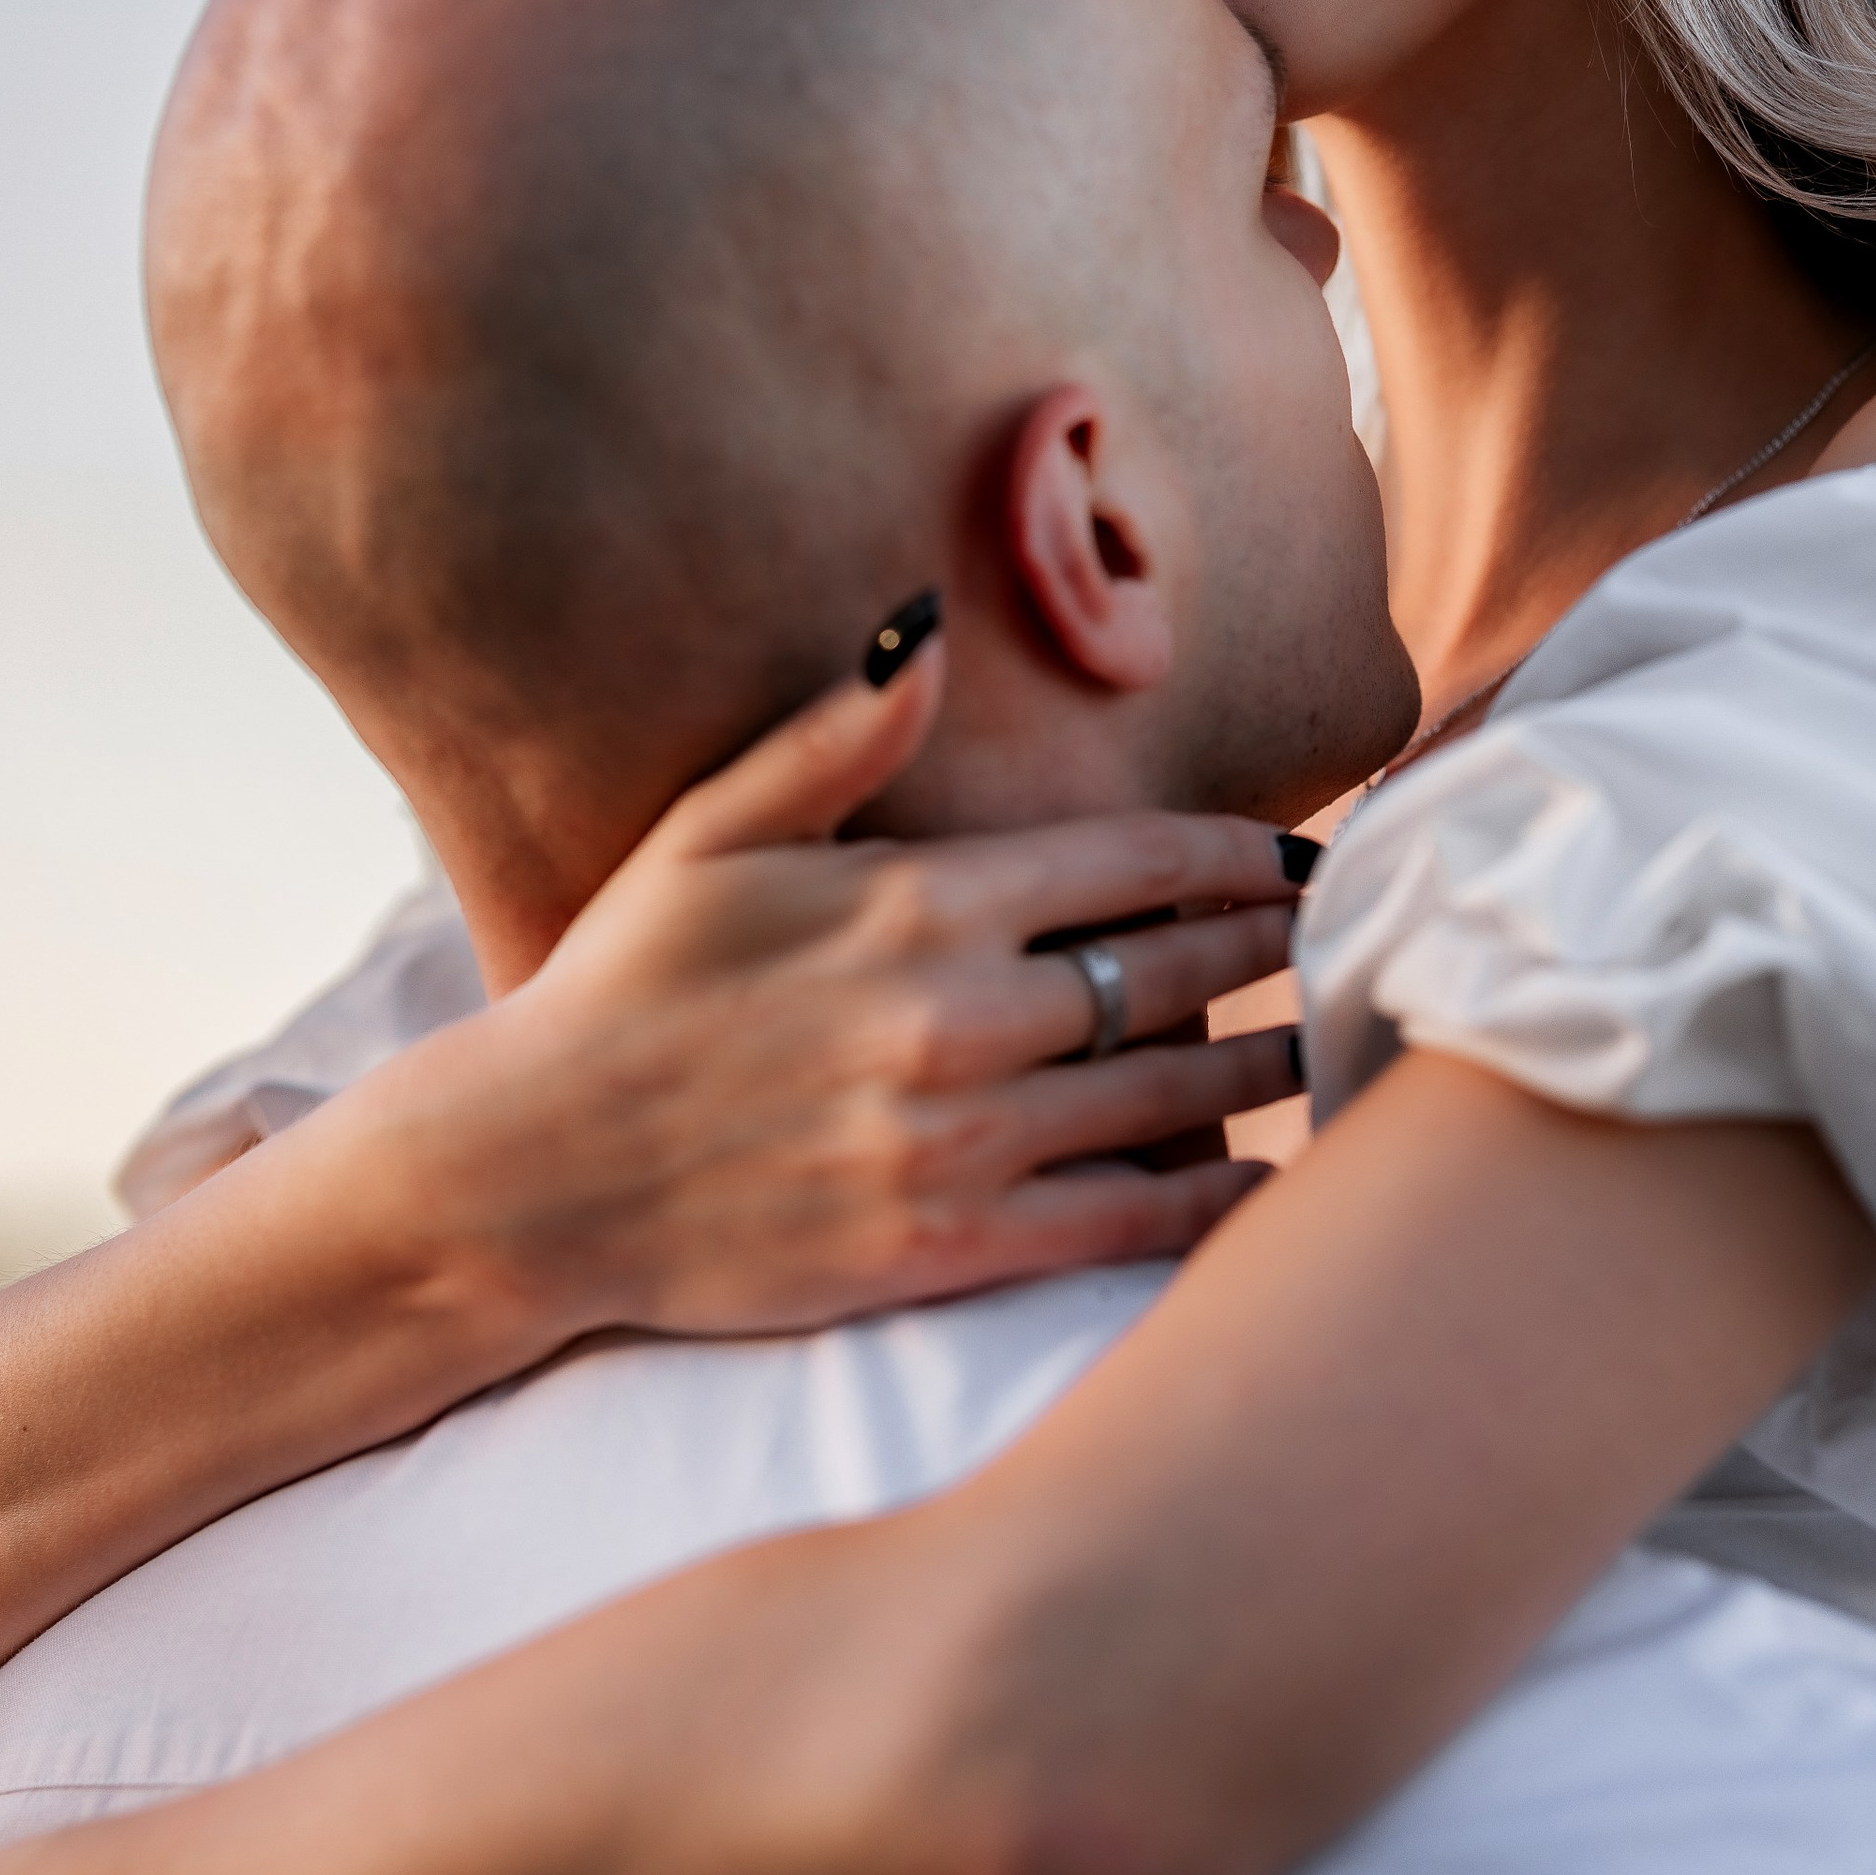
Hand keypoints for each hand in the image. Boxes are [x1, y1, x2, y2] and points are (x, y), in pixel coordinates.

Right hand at [336, 630, 1310, 1353]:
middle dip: (1273, 953)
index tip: (1302, 858)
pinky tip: (1264, 1180)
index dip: (1238, 856)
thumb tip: (931, 628)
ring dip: (1268, 1067)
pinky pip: (1126, 1220)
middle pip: (1176, 971)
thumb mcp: (709, 835)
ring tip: (1328, 1045)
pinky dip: (1213, 1198)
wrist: (528, 1177)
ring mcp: (955, 1137)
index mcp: (911, 900)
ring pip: (1173, 1094)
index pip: (1132, 859)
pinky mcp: (945, 1246)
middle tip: (1346, 942)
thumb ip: (838, 737)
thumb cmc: (618, 993)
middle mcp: (952, 1013)